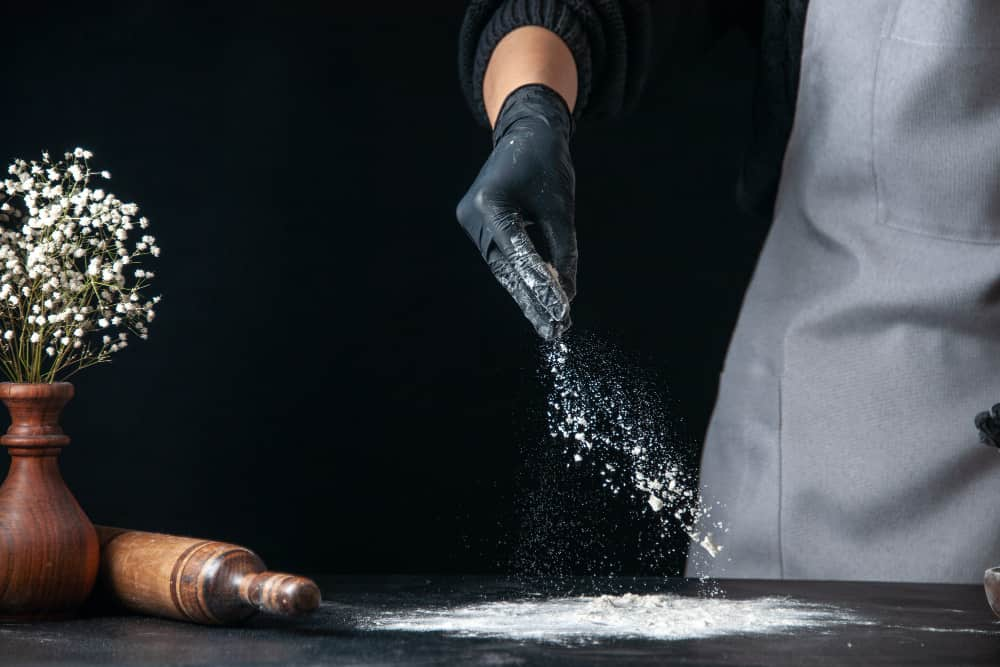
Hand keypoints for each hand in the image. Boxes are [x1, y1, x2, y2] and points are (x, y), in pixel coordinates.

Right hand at [456, 84, 576, 339]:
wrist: (526, 132)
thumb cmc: (547, 164)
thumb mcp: (561, 210)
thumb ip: (563, 252)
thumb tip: (567, 295)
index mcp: (491, 204)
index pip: (520, 256)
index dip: (541, 289)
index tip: (562, 315)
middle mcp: (472, 216)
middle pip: (507, 270)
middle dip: (533, 301)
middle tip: (555, 332)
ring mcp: (470, 222)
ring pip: (503, 269)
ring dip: (527, 295)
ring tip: (550, 324)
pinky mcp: (476, 225)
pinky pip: (501, 258)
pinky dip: (520, 277)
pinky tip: (538, 301)